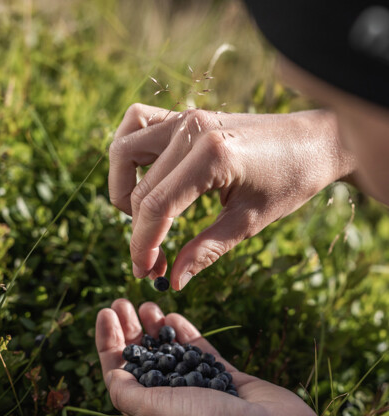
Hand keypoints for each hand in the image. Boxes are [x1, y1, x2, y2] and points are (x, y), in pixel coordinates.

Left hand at [95, 299, 368, 415]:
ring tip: (147, 304)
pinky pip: (200, 352)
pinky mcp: (225, 378)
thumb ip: (127, 393)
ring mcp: (200, 389)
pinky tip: (174, 317)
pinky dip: (186, 334)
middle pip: (143, 360)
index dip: (109, 343)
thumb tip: (112, 374)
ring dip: (156, 329)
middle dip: (130, 331)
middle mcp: (172, 403)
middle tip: (122, 302)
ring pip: (171, 353)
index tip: (105, 313)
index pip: (120, 374)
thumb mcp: (155, 413)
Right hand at [109, 105, 354, 289]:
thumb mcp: (249, 223)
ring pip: (124, 151)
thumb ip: (205, 251)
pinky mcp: (186, 114)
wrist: (314, 143)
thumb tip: (173, 281)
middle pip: (139, 189)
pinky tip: (143, 176)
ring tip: (142, 217)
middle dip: (138, 231)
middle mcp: (191, 129)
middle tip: (152, 261)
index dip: (142, 245)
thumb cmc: (290, 181)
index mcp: (212, 157)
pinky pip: (138, 122)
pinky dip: (129, 151)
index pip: (156, 207)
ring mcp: (186, 116)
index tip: (144, 271)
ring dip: (123, 189)